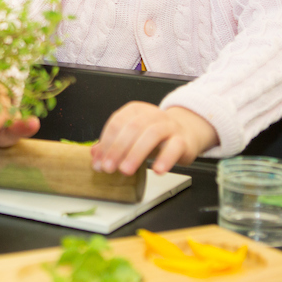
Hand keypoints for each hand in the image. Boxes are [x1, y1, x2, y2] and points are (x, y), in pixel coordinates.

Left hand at [90, 102, 216, 175]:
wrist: (186, 132)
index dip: (106, 143)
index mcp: (135, 110)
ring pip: (152, 134)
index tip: (99, 162)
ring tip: (126, 170)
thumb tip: (95, 154)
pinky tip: (157, 170)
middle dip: (117, 149)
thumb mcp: (132, 137)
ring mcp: (168, 125)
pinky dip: (165, 159)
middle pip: (132, 128)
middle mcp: (152, 115)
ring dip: (136, 154)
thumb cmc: (155, 136)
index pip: (116, 123)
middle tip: (109, 168)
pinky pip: (174, 147)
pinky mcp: (182, 139)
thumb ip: (113, 144)